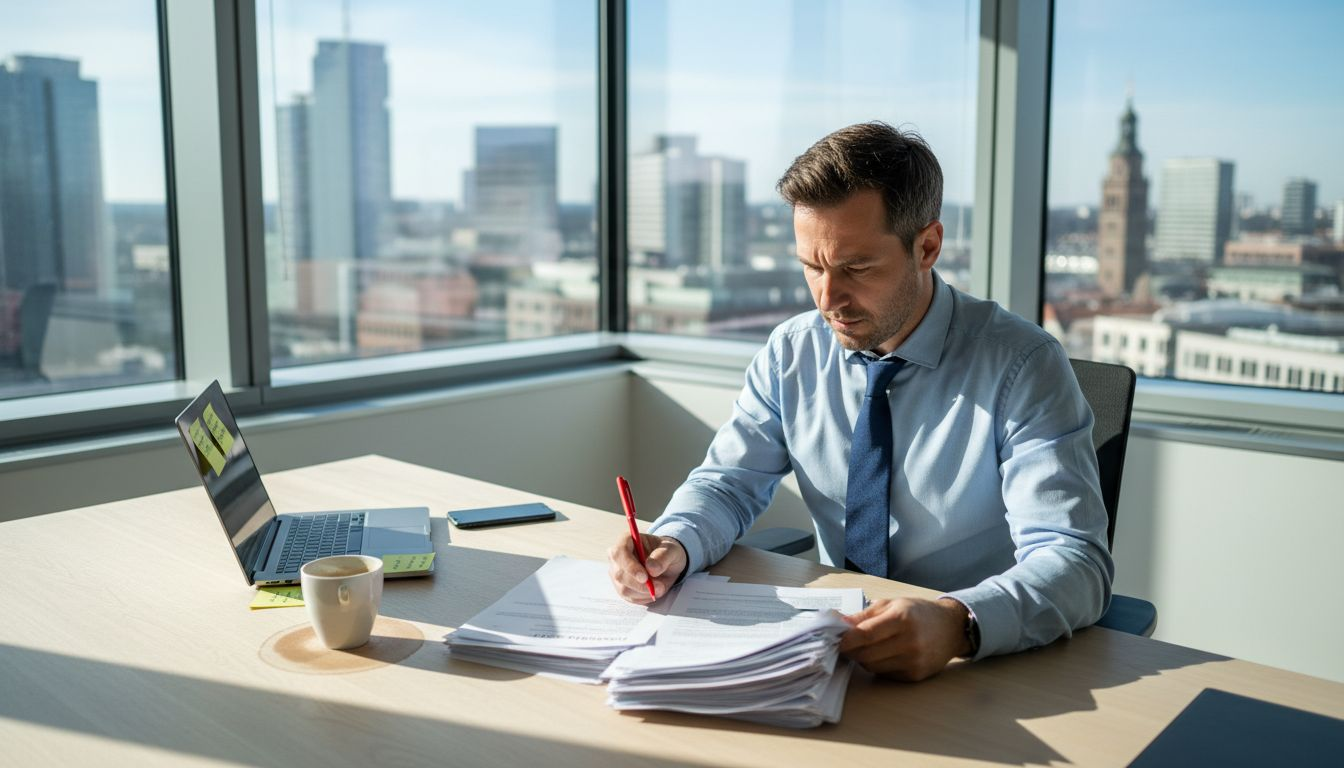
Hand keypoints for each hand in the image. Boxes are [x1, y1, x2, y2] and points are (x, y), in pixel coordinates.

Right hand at [607, 533, 687, 603]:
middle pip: (619, 574)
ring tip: (660, 587)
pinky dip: (644, 597)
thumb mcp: (672, 550)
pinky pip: (629, 597)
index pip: (619, 553)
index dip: (630, 566)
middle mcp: (617, 557)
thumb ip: (663, 556)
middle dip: (640, 585)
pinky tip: (654, 591)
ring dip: (644, 592)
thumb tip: (651, 568)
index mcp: (626, 540)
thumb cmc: (667, 553)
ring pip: (624, 589)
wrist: (667, 564)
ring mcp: (617, 573)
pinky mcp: (621, 587)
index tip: (644, 577)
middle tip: (659, 587)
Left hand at [838, 597, 970, 681]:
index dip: (846, 640)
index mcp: (901, 619)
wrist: (951, 628)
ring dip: (863, 658)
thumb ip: (864, 616)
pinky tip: (884, 654)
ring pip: (872, 667)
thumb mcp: (892, 604)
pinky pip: (885, 674)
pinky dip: (878, 665)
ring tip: (867, 646)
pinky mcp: (915, 676)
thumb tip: (838, 623)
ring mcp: (913, 661)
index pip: (866, 635)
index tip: (833, 639)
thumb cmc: (918, 612)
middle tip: (844, 643)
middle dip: (851, 650)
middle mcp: (909, 642)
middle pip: (866, 654)